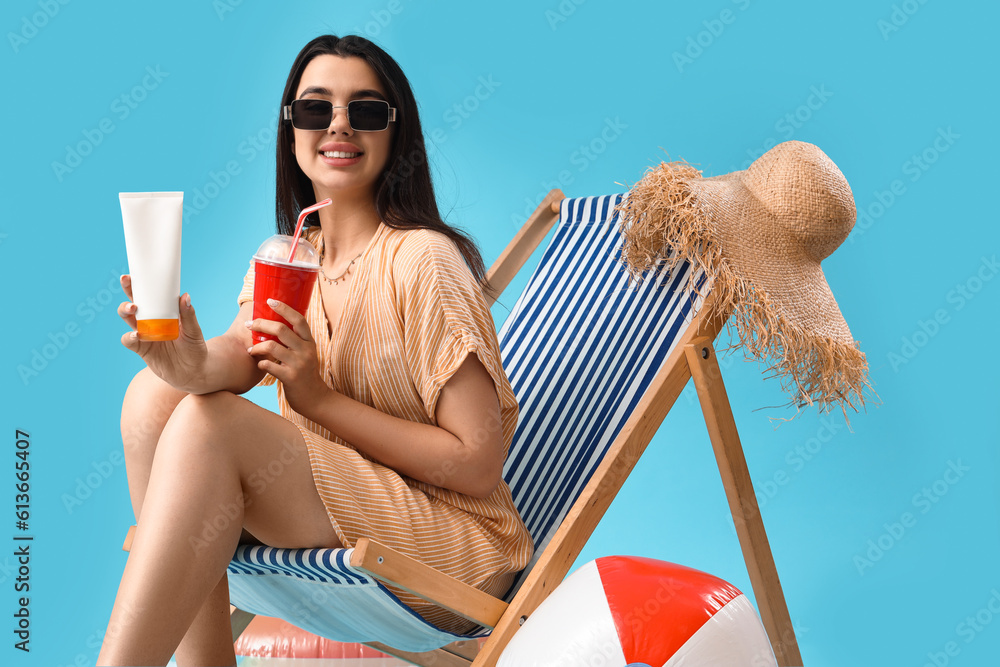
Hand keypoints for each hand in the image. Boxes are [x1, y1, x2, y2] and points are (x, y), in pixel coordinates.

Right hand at [117, 275, 208, 390]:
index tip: (136, 272)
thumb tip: (185, 296)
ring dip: (126, 310)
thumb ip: (189, 316)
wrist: (193, 373)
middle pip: (135, 301)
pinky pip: (129, 340)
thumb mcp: (195, 332)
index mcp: (164, 312)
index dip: (143, 284)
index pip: (152, 295)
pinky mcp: (141, 348)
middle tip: (127, 281)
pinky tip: (137, 335)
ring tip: (133, 308)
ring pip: (127, 318)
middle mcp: (151, 320)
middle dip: (129, 290)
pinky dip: (129, 337)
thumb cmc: (195, 349)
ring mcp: (144, 334)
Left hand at [247, 299, 329, 415]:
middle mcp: (306, 350)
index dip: (284, 308)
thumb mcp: (305, 353)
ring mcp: (299, 364)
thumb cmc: (304, 373)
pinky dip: (260, 363)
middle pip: (281, 329)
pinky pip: (269, 365)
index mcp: (309, 342)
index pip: (298, 319)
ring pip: (272, 346)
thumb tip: (273, 324)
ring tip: (251, 349)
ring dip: (257, 346)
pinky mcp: (291, 377)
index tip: (270, 301)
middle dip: (261, 324)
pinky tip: (259, 364)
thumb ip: (295, 341)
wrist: (314, 397)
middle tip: (249, 325)